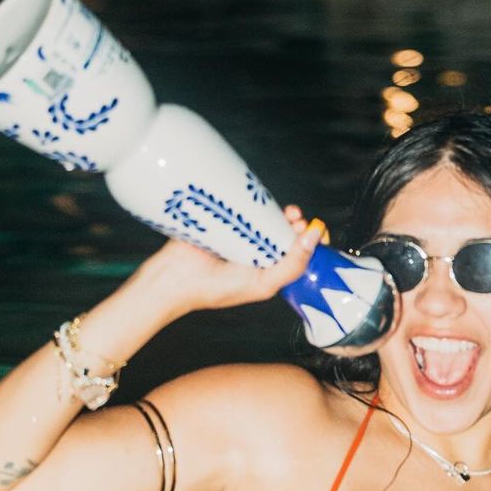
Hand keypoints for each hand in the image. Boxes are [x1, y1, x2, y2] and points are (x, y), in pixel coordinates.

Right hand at [134, 208, 324, 320]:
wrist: (175, 278)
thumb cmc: (218, 289)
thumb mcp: (264, 284)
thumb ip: (293, 265)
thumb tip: (315, 236)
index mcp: (267, 270)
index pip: (296, 253)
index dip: (309, 241)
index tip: (314, 232)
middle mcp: (256, 251)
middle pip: (285, 232)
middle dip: (297, 224)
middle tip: (298, 220)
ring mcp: (241, 234)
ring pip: (268, 217)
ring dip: (282, 212)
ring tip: (289, 212)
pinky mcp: (225, 218)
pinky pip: (246, 206)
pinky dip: (258, 202)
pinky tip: (265, 202)